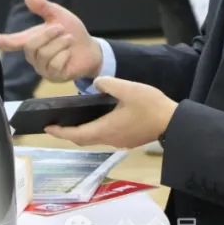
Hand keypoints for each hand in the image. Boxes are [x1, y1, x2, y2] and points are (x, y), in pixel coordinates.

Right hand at [0, 0, 100, 82]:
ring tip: (68, 41)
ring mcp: (42, 68)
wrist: (89, 48)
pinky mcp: (53, 77)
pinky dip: (66, 55)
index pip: (12, 42)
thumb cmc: (71, 32)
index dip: (4, 41)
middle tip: (62, 29)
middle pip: (31, 46)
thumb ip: (43, 7)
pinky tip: (69, 54)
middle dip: (49, 34)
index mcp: (30, 40)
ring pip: (44, 55)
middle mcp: (33, 56)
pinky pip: (55, 65)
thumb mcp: (58, 16)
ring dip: (61, 44)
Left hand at [45, 77, 177, 148]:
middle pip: (84, 138)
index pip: (77, 134)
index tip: (47, 127)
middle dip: (68, 132)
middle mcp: (111, 139)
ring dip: (81, 131)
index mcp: (107, 129)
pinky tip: (95, 117)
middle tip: (54, 124)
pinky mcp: (129, 139)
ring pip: (95, 138)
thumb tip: (95, 84)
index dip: (60, 132)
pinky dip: (94, 129)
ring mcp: (120, 141)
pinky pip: (105, 135)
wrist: (176, 122)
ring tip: (71, 119)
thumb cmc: (151, 107)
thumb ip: (108, 84)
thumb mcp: (128, 89)